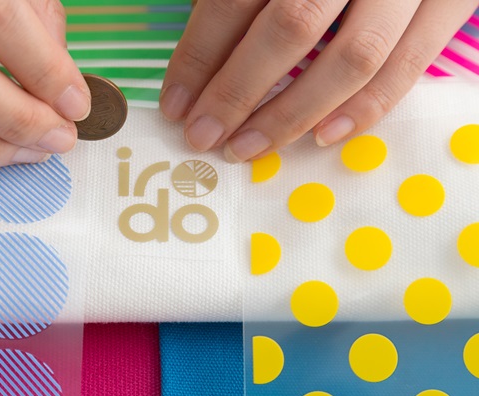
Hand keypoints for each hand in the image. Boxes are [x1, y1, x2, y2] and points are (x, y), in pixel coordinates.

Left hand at [161, 0, 477, 162]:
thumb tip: (202, 62)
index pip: (233, 0)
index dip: (199, 56)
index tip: (175, 105)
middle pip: (290, 29)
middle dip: (238, 92)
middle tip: (204, 137)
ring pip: (351, 57)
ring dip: (292, 113)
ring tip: (248, 148)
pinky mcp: (451, 2)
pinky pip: (409, 65)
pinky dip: (365, 109)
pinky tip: (322, 137)